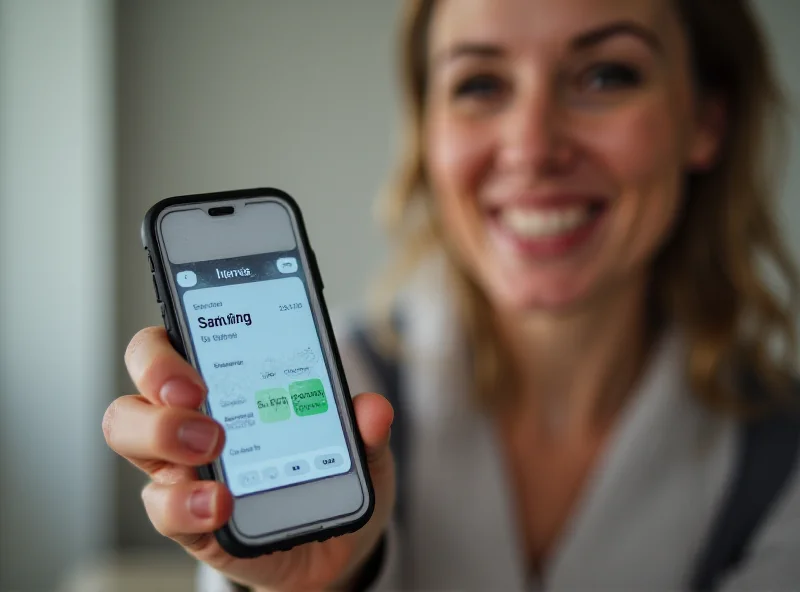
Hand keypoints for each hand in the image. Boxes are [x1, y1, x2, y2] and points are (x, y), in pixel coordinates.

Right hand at [103, 326, 394, 590]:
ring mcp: (182, 471)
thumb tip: (372, 409)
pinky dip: (187, 502)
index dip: (166, 346)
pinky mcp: (189, 519)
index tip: (196, 346)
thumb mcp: (358, 446)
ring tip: (214, 444)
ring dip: (163, 434)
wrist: (328, 544)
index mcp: (222, 387)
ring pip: (131, 437)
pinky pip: (163, 506)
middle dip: (157, 378)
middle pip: (139, 387)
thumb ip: (363, 425)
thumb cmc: (325, 474)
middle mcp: (188, 423)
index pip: (170, 347)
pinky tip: (220, 502)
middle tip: (198, 395)